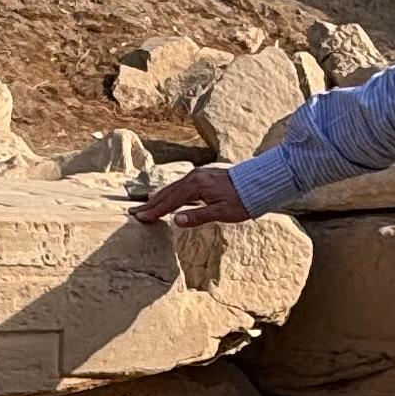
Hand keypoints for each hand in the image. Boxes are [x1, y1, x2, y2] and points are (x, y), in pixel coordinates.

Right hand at [133, 164, 249, 226]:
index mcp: (196, 186)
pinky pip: (180, 186)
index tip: (140, 218)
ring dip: (159, 198)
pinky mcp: (203, 176)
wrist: (259, 183)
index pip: (170, 201)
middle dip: (151, 204)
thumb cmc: (243, 200)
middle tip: (135, 213)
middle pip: (167, 193)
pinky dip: (170, 193)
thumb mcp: (222, 212)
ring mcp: (198, 175)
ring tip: (146, 206)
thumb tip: (175, 220)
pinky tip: (168, 197)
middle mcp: (194, 177)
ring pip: (173, 188)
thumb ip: (197, 216)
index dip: (155, 211)